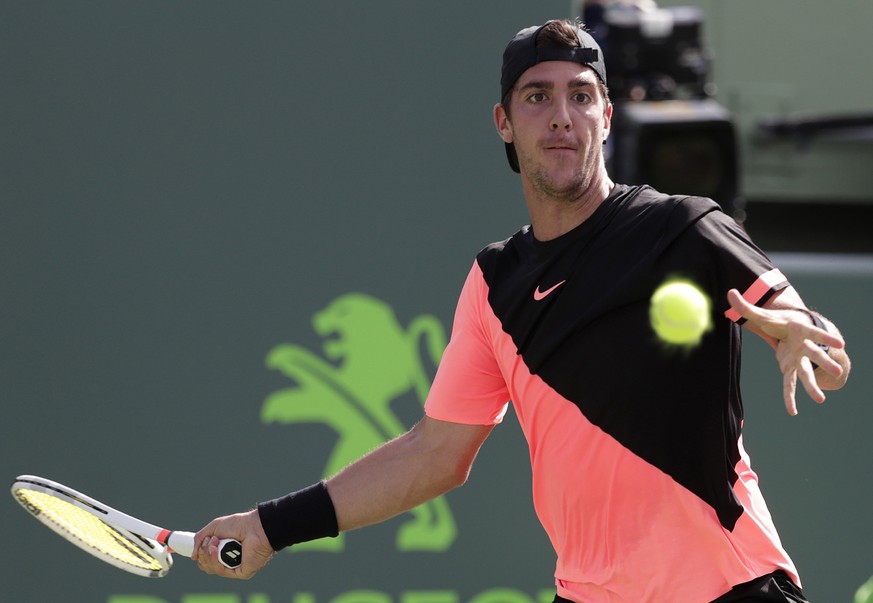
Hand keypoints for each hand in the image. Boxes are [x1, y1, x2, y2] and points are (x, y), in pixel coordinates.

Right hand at [193, 509, 274, 578]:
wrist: (255, 526)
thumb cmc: (238, 524)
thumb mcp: (214, 527)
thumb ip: (200, 539)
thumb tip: (193, 557)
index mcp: (223, 551)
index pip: (206, 561)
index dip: (201, 554)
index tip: (202, 543)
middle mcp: (228, 561)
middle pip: (206, 566)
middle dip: (204, 553)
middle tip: (211, 540)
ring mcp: (235, 567)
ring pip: (212, 569)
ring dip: (209, 555)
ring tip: (215, 541)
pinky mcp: (241, 572)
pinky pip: (223, 571)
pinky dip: (216, 561)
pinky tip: (216, 549)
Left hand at [727, 289, 844, 415]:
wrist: (789, 330)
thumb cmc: (778, 321)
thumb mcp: (762, 314)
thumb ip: (745, 306)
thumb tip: (730, 293)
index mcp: (800, 331)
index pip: (815, 333)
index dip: (826, 337)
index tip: (841, 342)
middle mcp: (803, 346)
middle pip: (815, 355)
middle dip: (825, 362)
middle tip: (837, 371)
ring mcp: (799, 359)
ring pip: (807, 373)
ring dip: (812, 386)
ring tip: (820, 400)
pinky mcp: (790, 368)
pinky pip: (790, 385)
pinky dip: (789, 398)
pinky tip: (792, 412)